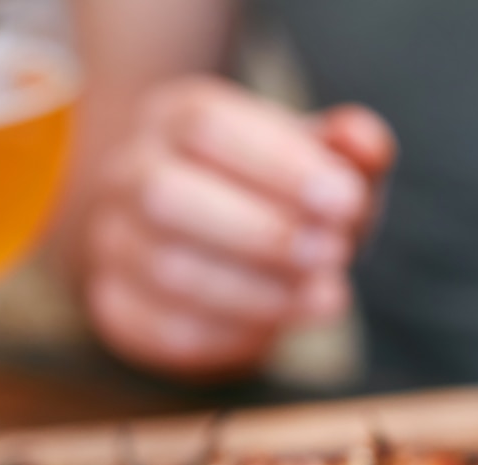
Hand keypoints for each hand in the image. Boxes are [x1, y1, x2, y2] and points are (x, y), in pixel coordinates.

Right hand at [82, 77, 394, 377]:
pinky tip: (280, 327)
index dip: (280, 164)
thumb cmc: (277, 195)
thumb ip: (347, 150)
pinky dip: (233, 333)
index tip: (347, 199)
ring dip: (258, 290)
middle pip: (167, 194)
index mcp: (175, 118)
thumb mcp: (320, 164)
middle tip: (334, 252)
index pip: (207, 125)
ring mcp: (114, 242)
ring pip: (168, 269)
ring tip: (326, 296)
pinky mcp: (119, 308)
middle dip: (261, 231)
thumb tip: (363, 142)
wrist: (212, 247)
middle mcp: (129, 173)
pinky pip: (167, 328)